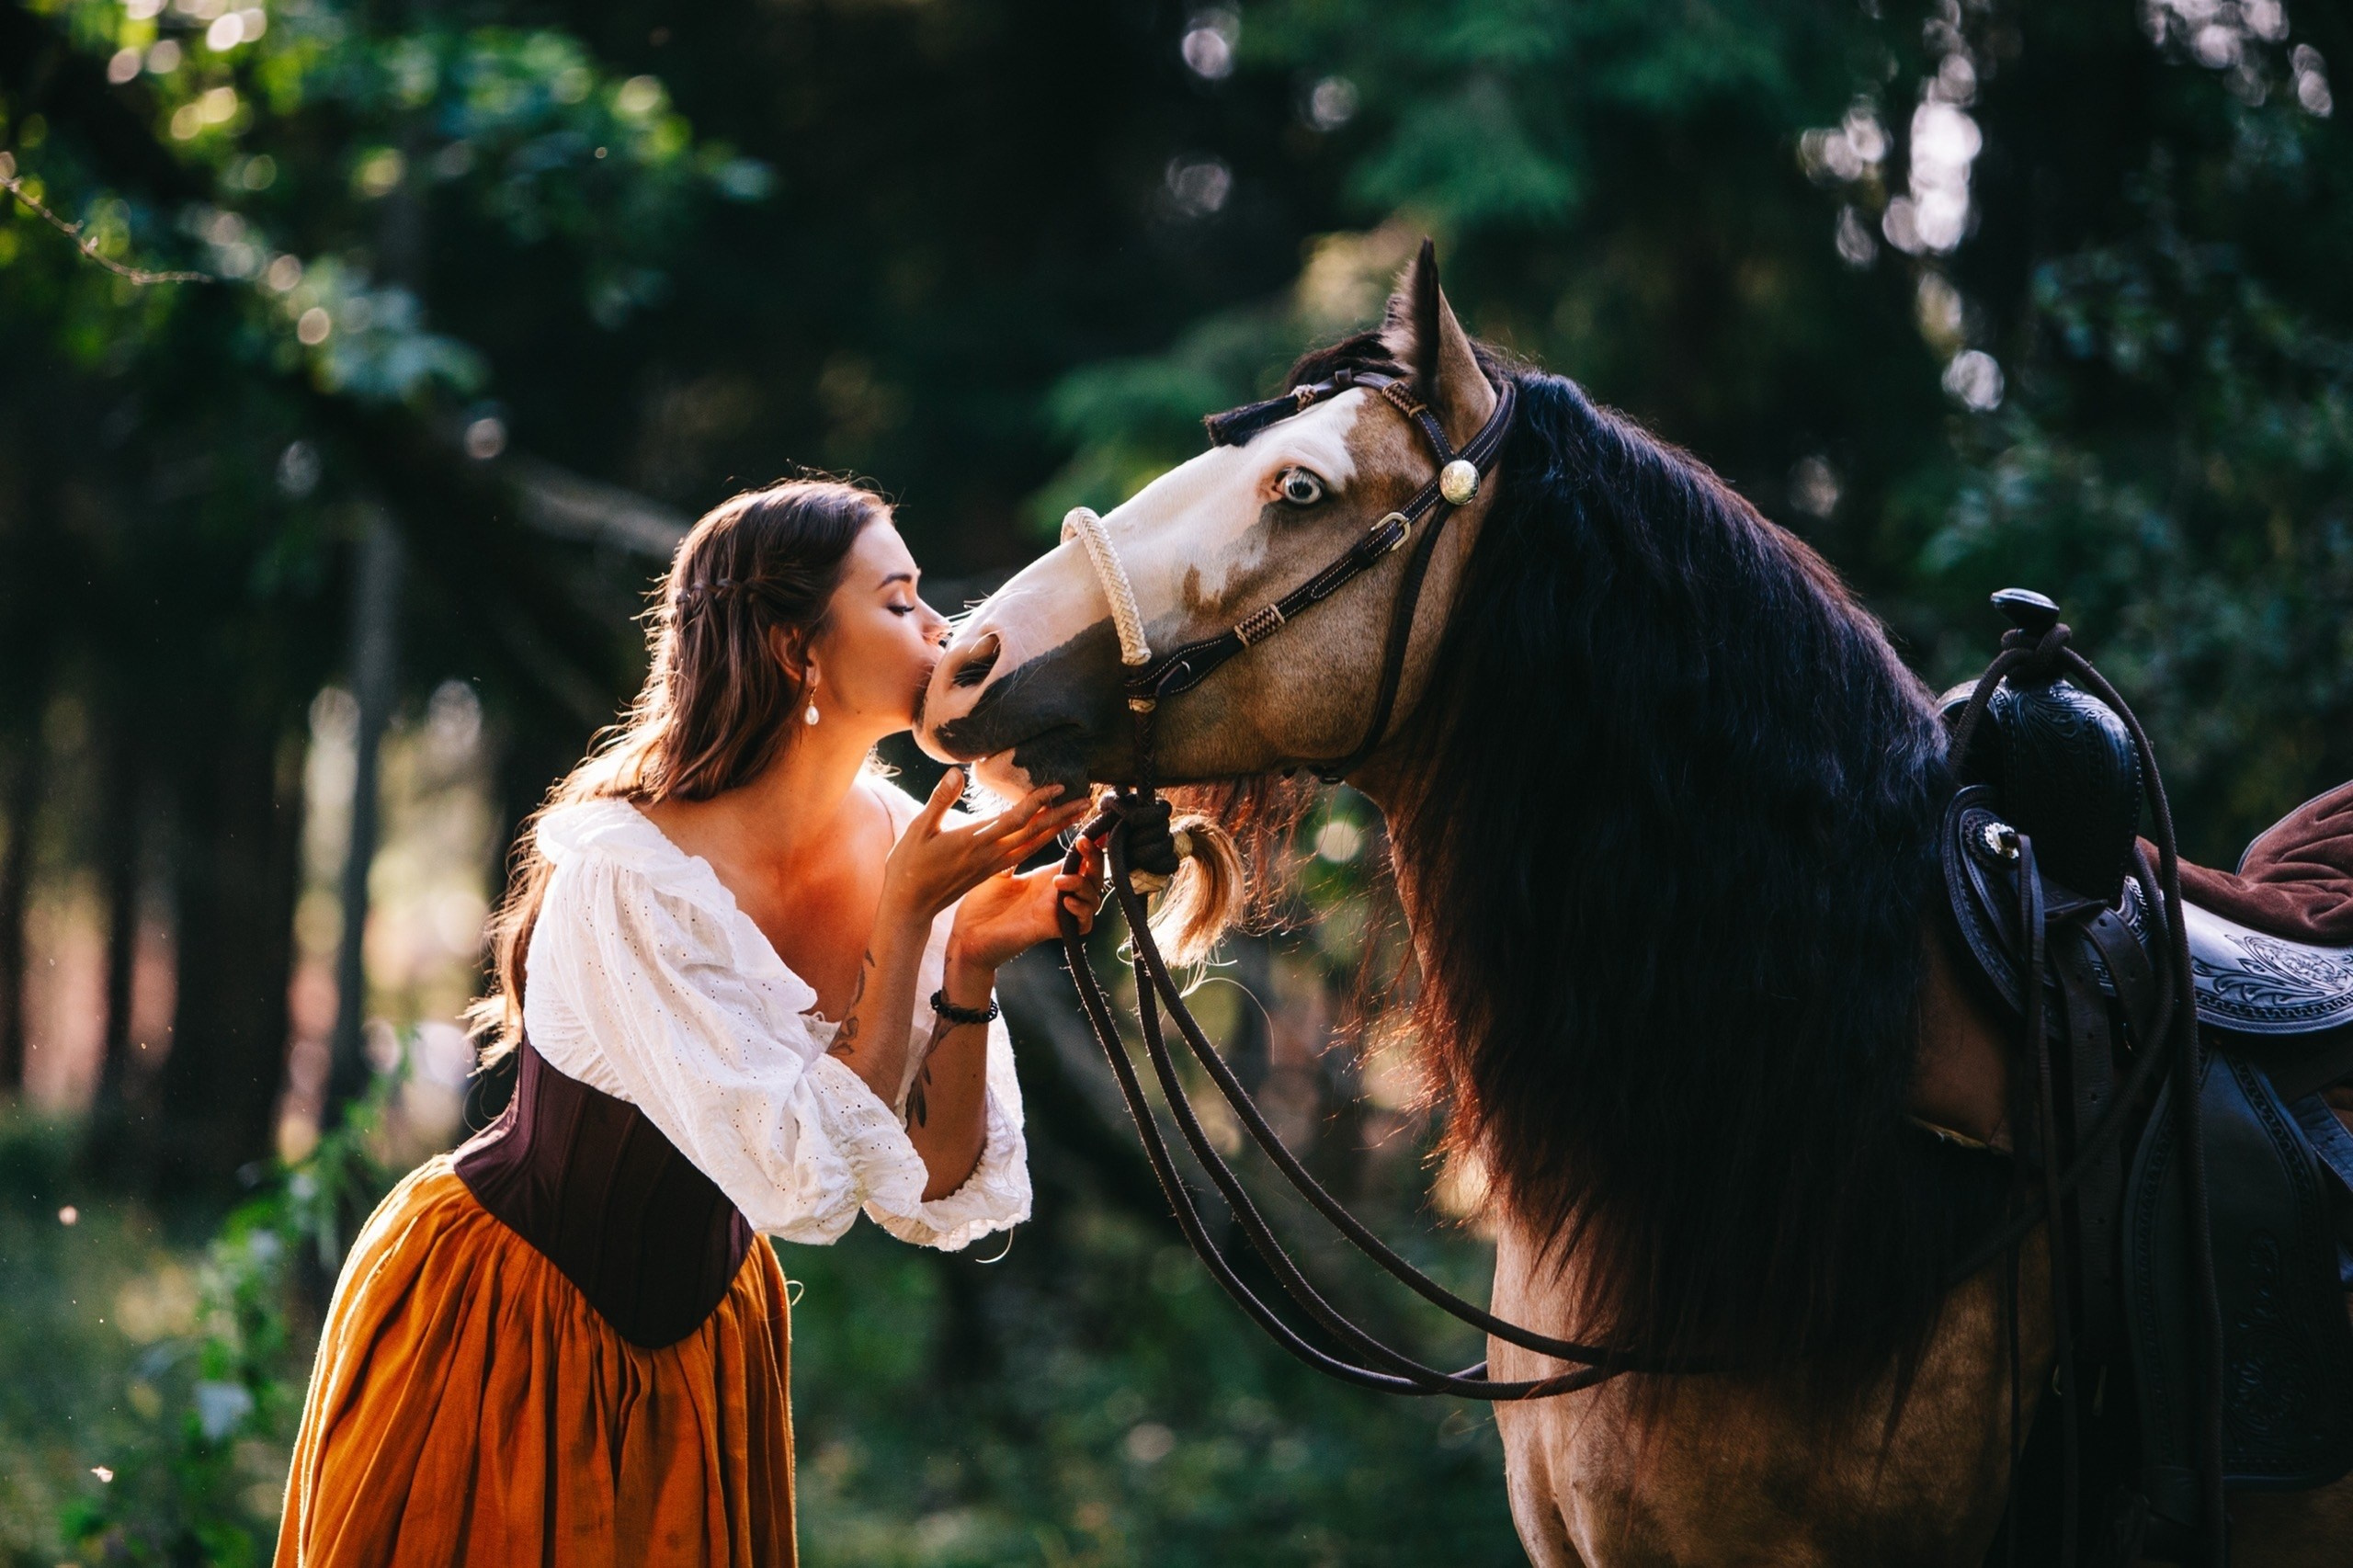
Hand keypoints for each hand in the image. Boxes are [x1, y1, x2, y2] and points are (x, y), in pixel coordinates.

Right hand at [880, 769, 1089, 928]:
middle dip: (1061, 816)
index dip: (1039, 802)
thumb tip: (956, 772)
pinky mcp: (989, 871)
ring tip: (1077, 815)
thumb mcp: (918, 829)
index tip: (1059, 786)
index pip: (1015, 819)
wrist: (910, 906)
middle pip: (1034, 832)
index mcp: (975, 841)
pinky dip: (1040, 842)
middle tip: (1087, 801)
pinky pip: (1023, 854)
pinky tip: (1049, 834)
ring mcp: (992, 865)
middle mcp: (990, 854)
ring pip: (1032, 845)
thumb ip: (940, 800)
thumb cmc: (909, 866)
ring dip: (1057, 829)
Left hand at [947, 833, 1103, 972]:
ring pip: (1093, 898)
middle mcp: (1056, 894)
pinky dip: (1082, 910)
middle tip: (1083, 845)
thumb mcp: (997, 870)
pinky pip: (1084, 923)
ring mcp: (1057, 912)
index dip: (1090, 847)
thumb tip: (1022, 823)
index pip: (1080, 860)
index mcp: (1045, 878)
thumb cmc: (978, 905)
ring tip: (1060, 881)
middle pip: (1094, 876)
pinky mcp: (1054, 929)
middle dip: (1095, 859)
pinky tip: (1067, 902)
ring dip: (1084, 884)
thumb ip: (1014, 850)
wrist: (968, 936)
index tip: (1093, 831)